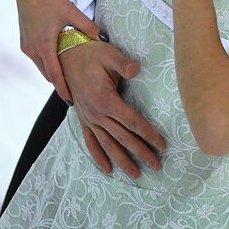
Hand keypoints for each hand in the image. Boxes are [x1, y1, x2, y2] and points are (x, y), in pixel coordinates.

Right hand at [15, 0, 100, 102]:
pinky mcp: (23, 43)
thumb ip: (87, 26)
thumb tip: (101, 38)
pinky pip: (36, 59)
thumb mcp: (71, 12)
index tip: (70, 100)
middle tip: (74, 93)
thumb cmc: (50, 0)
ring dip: (52, 73)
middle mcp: (33, 49)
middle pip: (47, 74)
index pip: (55, 74)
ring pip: (41, 67)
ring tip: (67, 80)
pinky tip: (56, 62)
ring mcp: (26, 47)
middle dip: (59, 84)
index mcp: (45, 45)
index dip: (63, 88)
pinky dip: (46, 63)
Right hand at [60, 41, 165, 175]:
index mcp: (105, 100)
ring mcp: (88, 119)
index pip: (132, 121)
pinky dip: (98, 157)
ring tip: (136, 174)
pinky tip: (107, 170)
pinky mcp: (82, 120)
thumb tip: (137, 69)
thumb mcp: (109, 55)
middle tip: (156, 165)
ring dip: (122, 160)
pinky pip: (90, 142)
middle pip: (123, 137)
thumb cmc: (92, 54)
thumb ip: (123, 64)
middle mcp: (96, 114)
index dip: (148, 134)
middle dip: (140, 152)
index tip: (162, 144)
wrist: (66, 57)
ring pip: (108, 144)